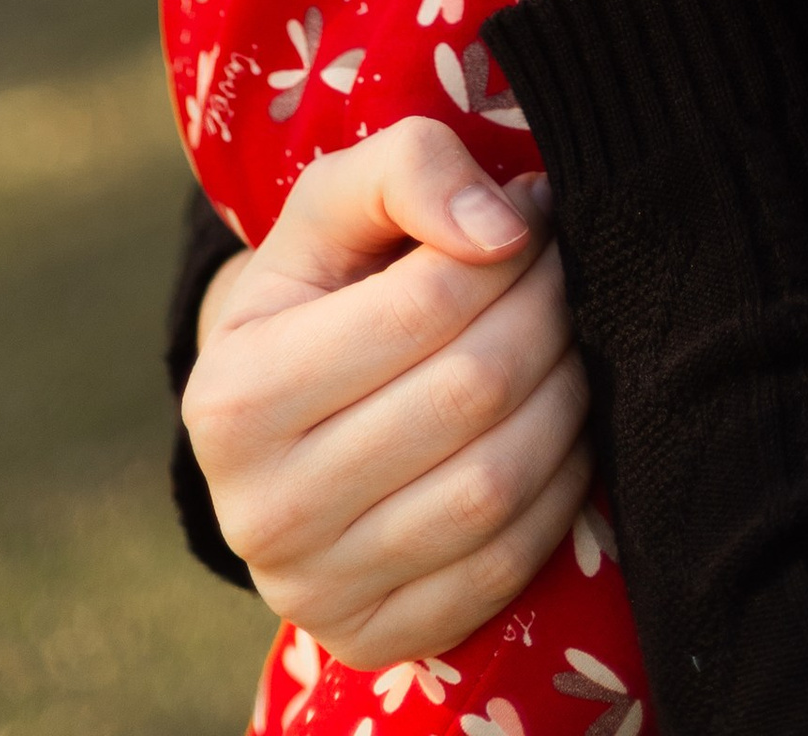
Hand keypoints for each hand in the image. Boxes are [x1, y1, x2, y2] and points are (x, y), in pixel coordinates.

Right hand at [182, 122, 590, 672]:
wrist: (276, 425)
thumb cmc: (315, 292)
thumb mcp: (329, 206)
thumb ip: (408, 170)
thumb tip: (505, 230)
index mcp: (235, 396)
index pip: (423, 306)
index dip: (509, 252)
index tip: (537, 215)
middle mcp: (263, 509)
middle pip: (470, 394)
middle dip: (548, 315)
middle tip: (570, 272)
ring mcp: (315, 590)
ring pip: (495, 482)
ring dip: (567, 397)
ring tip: (572, 342)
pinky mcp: (375, 637)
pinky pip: (506, 563)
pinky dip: (560, 487)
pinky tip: (561, 427)